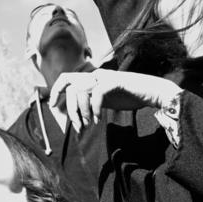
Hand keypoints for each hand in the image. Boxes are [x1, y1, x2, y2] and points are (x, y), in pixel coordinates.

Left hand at [48, 69, 181, 131]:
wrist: (150, 91)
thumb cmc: (128, 96)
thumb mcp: (104, 101)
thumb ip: (90, 103)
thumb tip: (76, 117)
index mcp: (90, 78)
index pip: (66, 78)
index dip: (56, 90)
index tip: (52, 105)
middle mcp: (95, 75)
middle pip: (71, 87)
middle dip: (70, 109)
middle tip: (78, 125)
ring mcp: (104, 77)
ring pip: (81, 91)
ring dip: (82, 111)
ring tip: (89, 124)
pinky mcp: (114, 81)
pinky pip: (97, 94)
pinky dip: (95, 109)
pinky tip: (99, 119)